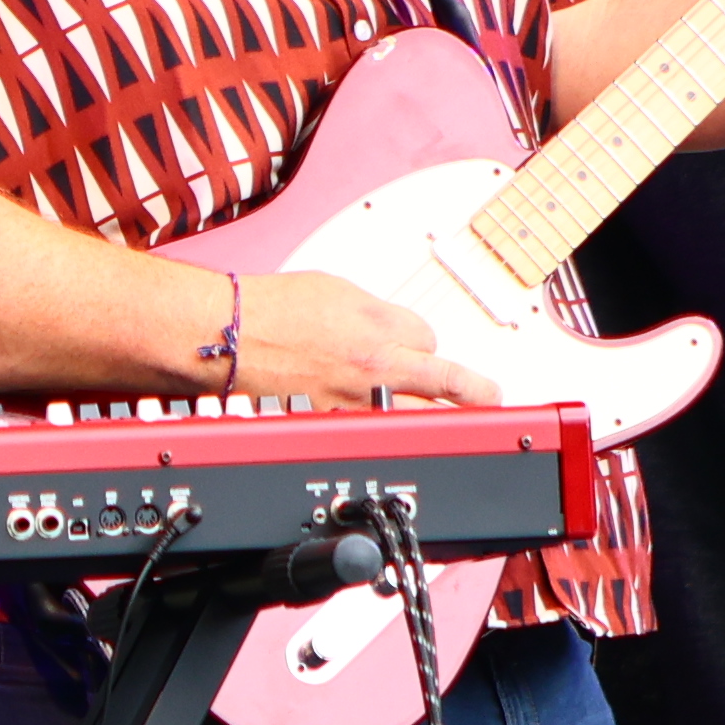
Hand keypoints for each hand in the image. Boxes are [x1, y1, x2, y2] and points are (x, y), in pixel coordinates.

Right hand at [217, 265, 510, 408]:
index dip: (425, 343)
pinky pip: (373, 428)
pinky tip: (387, 432)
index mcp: (378, 325)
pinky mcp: (334, 421)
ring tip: (460, 427)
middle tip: (490, 398)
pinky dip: (382, 428)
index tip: (422, 348)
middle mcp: (375, 365)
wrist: (233, 337)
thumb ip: (373, 314)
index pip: (428, 337)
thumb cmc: (274, 310)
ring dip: (438, 419)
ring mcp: (357, 399)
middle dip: (473, 391)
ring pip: (417, 416)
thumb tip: (390, 329)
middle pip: (446, 382)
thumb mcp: (337, 292)